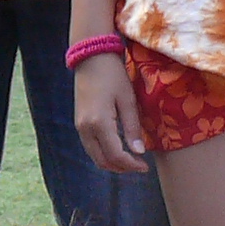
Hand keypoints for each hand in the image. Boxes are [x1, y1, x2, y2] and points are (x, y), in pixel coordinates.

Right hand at [73, 48, 148, 173]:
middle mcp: (85, 129)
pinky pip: (91, 147)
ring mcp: (79, 127)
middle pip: (103, 161)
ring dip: (112, 163)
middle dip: (122, 168)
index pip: (116, 155)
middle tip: (139, 166)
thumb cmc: (113, 75)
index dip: (131, 165)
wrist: (91, 57)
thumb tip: (139, 152)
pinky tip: (118, 149)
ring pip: (95, 156)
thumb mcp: (128, 100)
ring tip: (130, 160)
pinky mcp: (79, 123)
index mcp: (99, 123)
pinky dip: (104, 153)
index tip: (145, 167)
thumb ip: (133, 128)